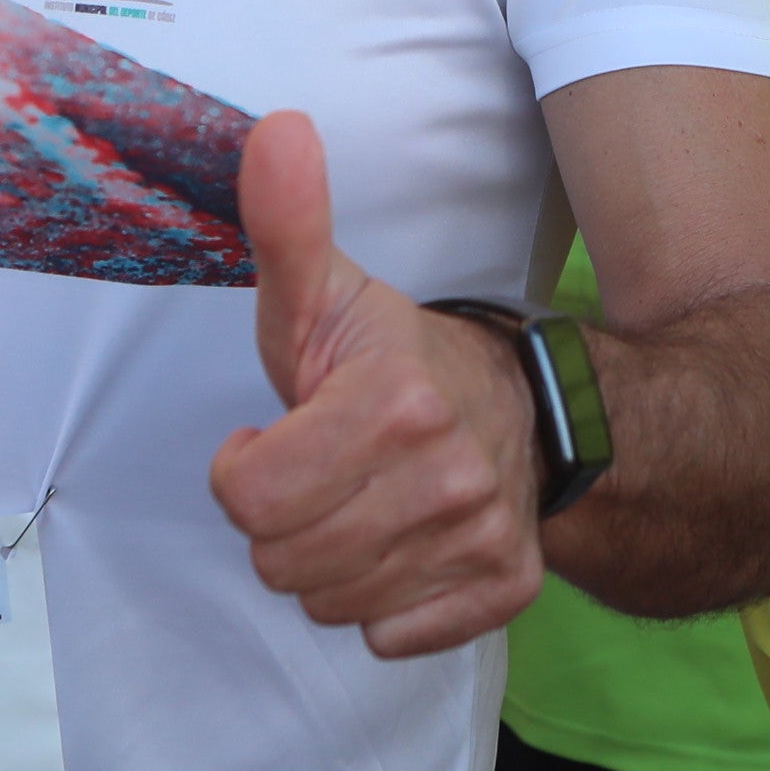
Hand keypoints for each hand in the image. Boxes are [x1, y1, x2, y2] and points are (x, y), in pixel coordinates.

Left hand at [204, 110, 544, 656]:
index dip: (244, 469)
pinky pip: (390, 640)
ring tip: (357, 505)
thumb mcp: (327, 292)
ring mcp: (481, 538)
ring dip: (328, 563)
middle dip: (284, 521)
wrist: (525, 408)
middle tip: (320, 473)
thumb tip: (274, 130)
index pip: (247, 498)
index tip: (276, 435)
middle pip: (281, 562)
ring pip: (332, 606)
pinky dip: (385, 604)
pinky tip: (400, 546)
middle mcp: (446, 477)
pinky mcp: (506, 588)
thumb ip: (287, 222)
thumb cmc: (394, 359)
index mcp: (393, 402)